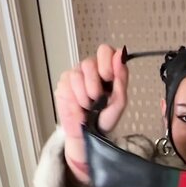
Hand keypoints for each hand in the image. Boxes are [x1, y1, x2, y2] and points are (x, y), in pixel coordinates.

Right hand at [55, 44, 128, 181]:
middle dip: (94, 84)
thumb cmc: (103, 119)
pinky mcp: (64, 84)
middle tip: (97, 97)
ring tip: (88, 105)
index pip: (105, 51)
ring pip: (77, 74)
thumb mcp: (119, 103)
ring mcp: (76, 75)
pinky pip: (68, 84)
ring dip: (85, 94)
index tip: (108, 77)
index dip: (106, 62)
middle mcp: (91, 71)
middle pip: (90, 62)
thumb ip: (121, 79)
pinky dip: (75, 98)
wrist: (87, 135)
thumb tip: (121, 57)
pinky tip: (78, 105)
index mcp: (107, 71)